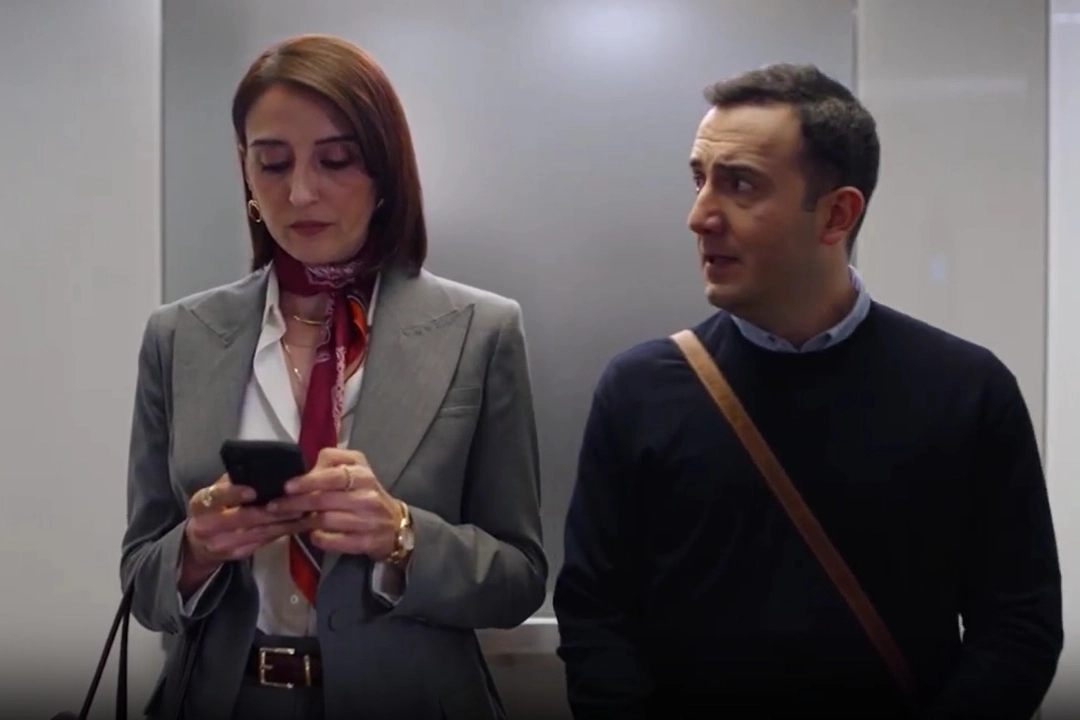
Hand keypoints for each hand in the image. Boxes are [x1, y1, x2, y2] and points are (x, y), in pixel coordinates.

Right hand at [180, 475, 304, 591]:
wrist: (199, 543)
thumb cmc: (215, 508)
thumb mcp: (216, 492)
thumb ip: (233, 481)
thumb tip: (261, 467)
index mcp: (201, 503)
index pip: (216, 497)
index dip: (234, 493)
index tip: (253, 491)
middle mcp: (206, 526)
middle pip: (242, 518)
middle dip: (270, 511)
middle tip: (295, 502)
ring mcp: (221, 544)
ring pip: (257, 533)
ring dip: (282, 523)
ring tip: (303, 513)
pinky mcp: (236, 555)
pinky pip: (262, 543)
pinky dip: (281, 533)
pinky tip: (296, 525)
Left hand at [267, 447, 405, 560]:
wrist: (394, 525)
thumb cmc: (365, 493)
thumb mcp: (354, 469)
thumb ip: (330, 464)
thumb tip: (301, 471)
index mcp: (362, 473)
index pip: (334, 475)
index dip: (308, 481)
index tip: (287, 486)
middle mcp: (367, 495)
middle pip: (325, 499)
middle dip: (296, 503)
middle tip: (274, 507)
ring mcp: (368, 519)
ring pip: (327, 520)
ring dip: (303, 522)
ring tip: (289, 521)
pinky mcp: (366, 541)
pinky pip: (335, 541)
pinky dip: (319, 538)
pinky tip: (312, 535)